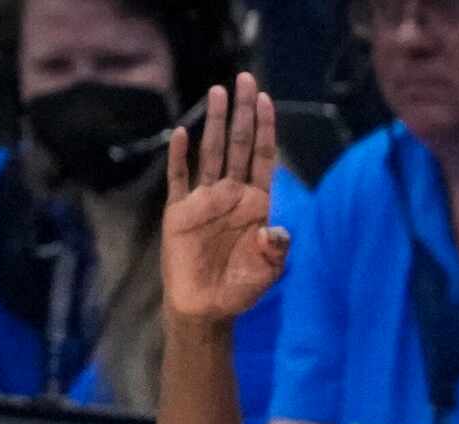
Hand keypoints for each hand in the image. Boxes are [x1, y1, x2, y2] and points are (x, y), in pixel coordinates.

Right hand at [162, 76, 289, 322]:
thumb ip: (276, 249)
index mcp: (255, 204)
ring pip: (211, 152)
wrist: (205, 309)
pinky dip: (179, 157)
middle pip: (238, 145)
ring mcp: (204, 201)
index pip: (262, 157)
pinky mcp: (179, 213)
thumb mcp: (267, 271)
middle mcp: (231, 195)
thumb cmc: (239, 290)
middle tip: (245, 78)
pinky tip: (182, 133)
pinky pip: (179, 179)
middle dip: (242, 112)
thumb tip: (278, 231)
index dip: (264, 129)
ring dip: (215, 122)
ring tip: (218, 91)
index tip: (266, 100)